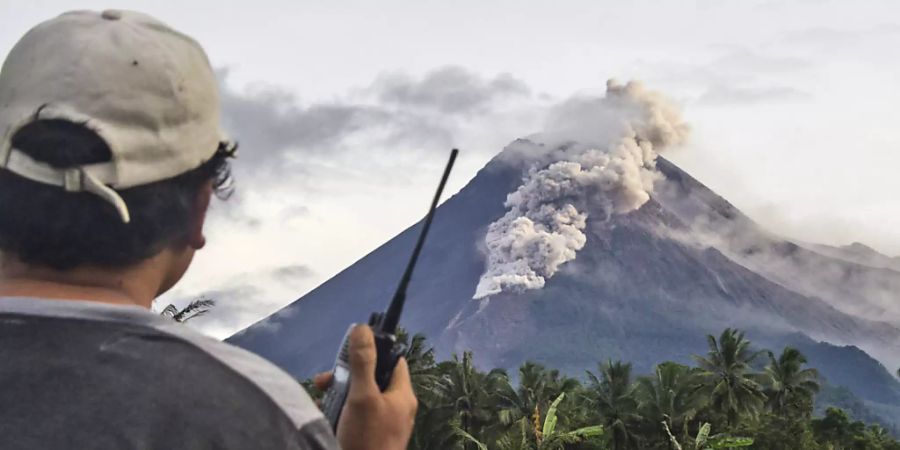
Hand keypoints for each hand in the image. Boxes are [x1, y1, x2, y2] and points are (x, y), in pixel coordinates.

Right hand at [313, 325, 416, 449]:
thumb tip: (363, 328)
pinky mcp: (367, 438)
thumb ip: (362, 362)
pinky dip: (337, 413)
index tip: (351, 348)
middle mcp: (395, 408)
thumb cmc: (368, 439)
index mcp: (402, 395)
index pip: (394, 361)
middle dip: (345, 376)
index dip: (374, 351)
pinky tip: (323, 416)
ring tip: (320, 399)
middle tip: (325, 381)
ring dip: (337, 395)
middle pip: (371, 379)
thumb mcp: (362, 396)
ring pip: (358, 398)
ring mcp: (381, 425)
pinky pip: (352, 418)